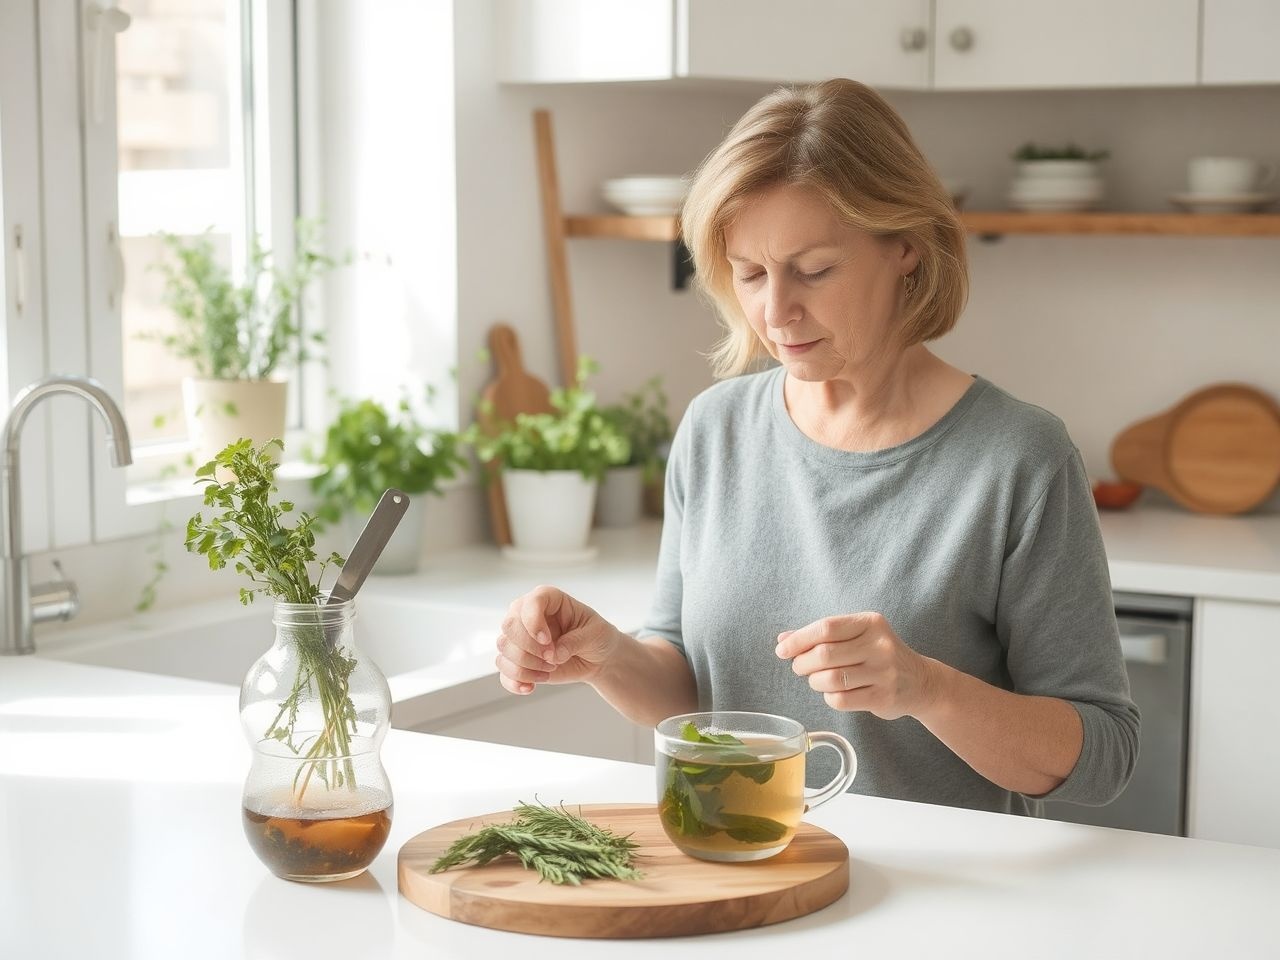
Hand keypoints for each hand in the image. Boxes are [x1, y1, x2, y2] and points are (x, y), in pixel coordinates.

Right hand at [495, 585, 622, 694]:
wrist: (598, 659)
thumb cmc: (597, 637)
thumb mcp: (595, 634)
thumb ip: (575, 641)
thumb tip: (554, 655)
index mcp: (549, 600)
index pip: (530, 602)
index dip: (534, 622)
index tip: (548, 641)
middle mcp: (528, 615)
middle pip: (509, 625)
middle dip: (529, 647)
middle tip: (552, 659)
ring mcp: (521, 638)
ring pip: (503, 648)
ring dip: (525, 666)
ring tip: (549, 670)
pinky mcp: (519, 660)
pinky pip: (503, 671)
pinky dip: (514, 682)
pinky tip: (531, 688)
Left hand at [775, 612, 939, 720]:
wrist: (921, 682)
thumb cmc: (880, 655)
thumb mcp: (857, 636)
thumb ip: (822, 636)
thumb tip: (783, 639)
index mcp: (870, 623)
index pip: (826, 628)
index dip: (799, 640)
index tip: (782, 649)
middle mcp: (880, 645)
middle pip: (824, 654)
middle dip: (802, 663)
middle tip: (799, 667)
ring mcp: (884, 672)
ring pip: (830, 679)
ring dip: (814, 682)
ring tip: (816, 680)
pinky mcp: (883, 697)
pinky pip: (841, 700)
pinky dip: (830, 697)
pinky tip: (834, 693)